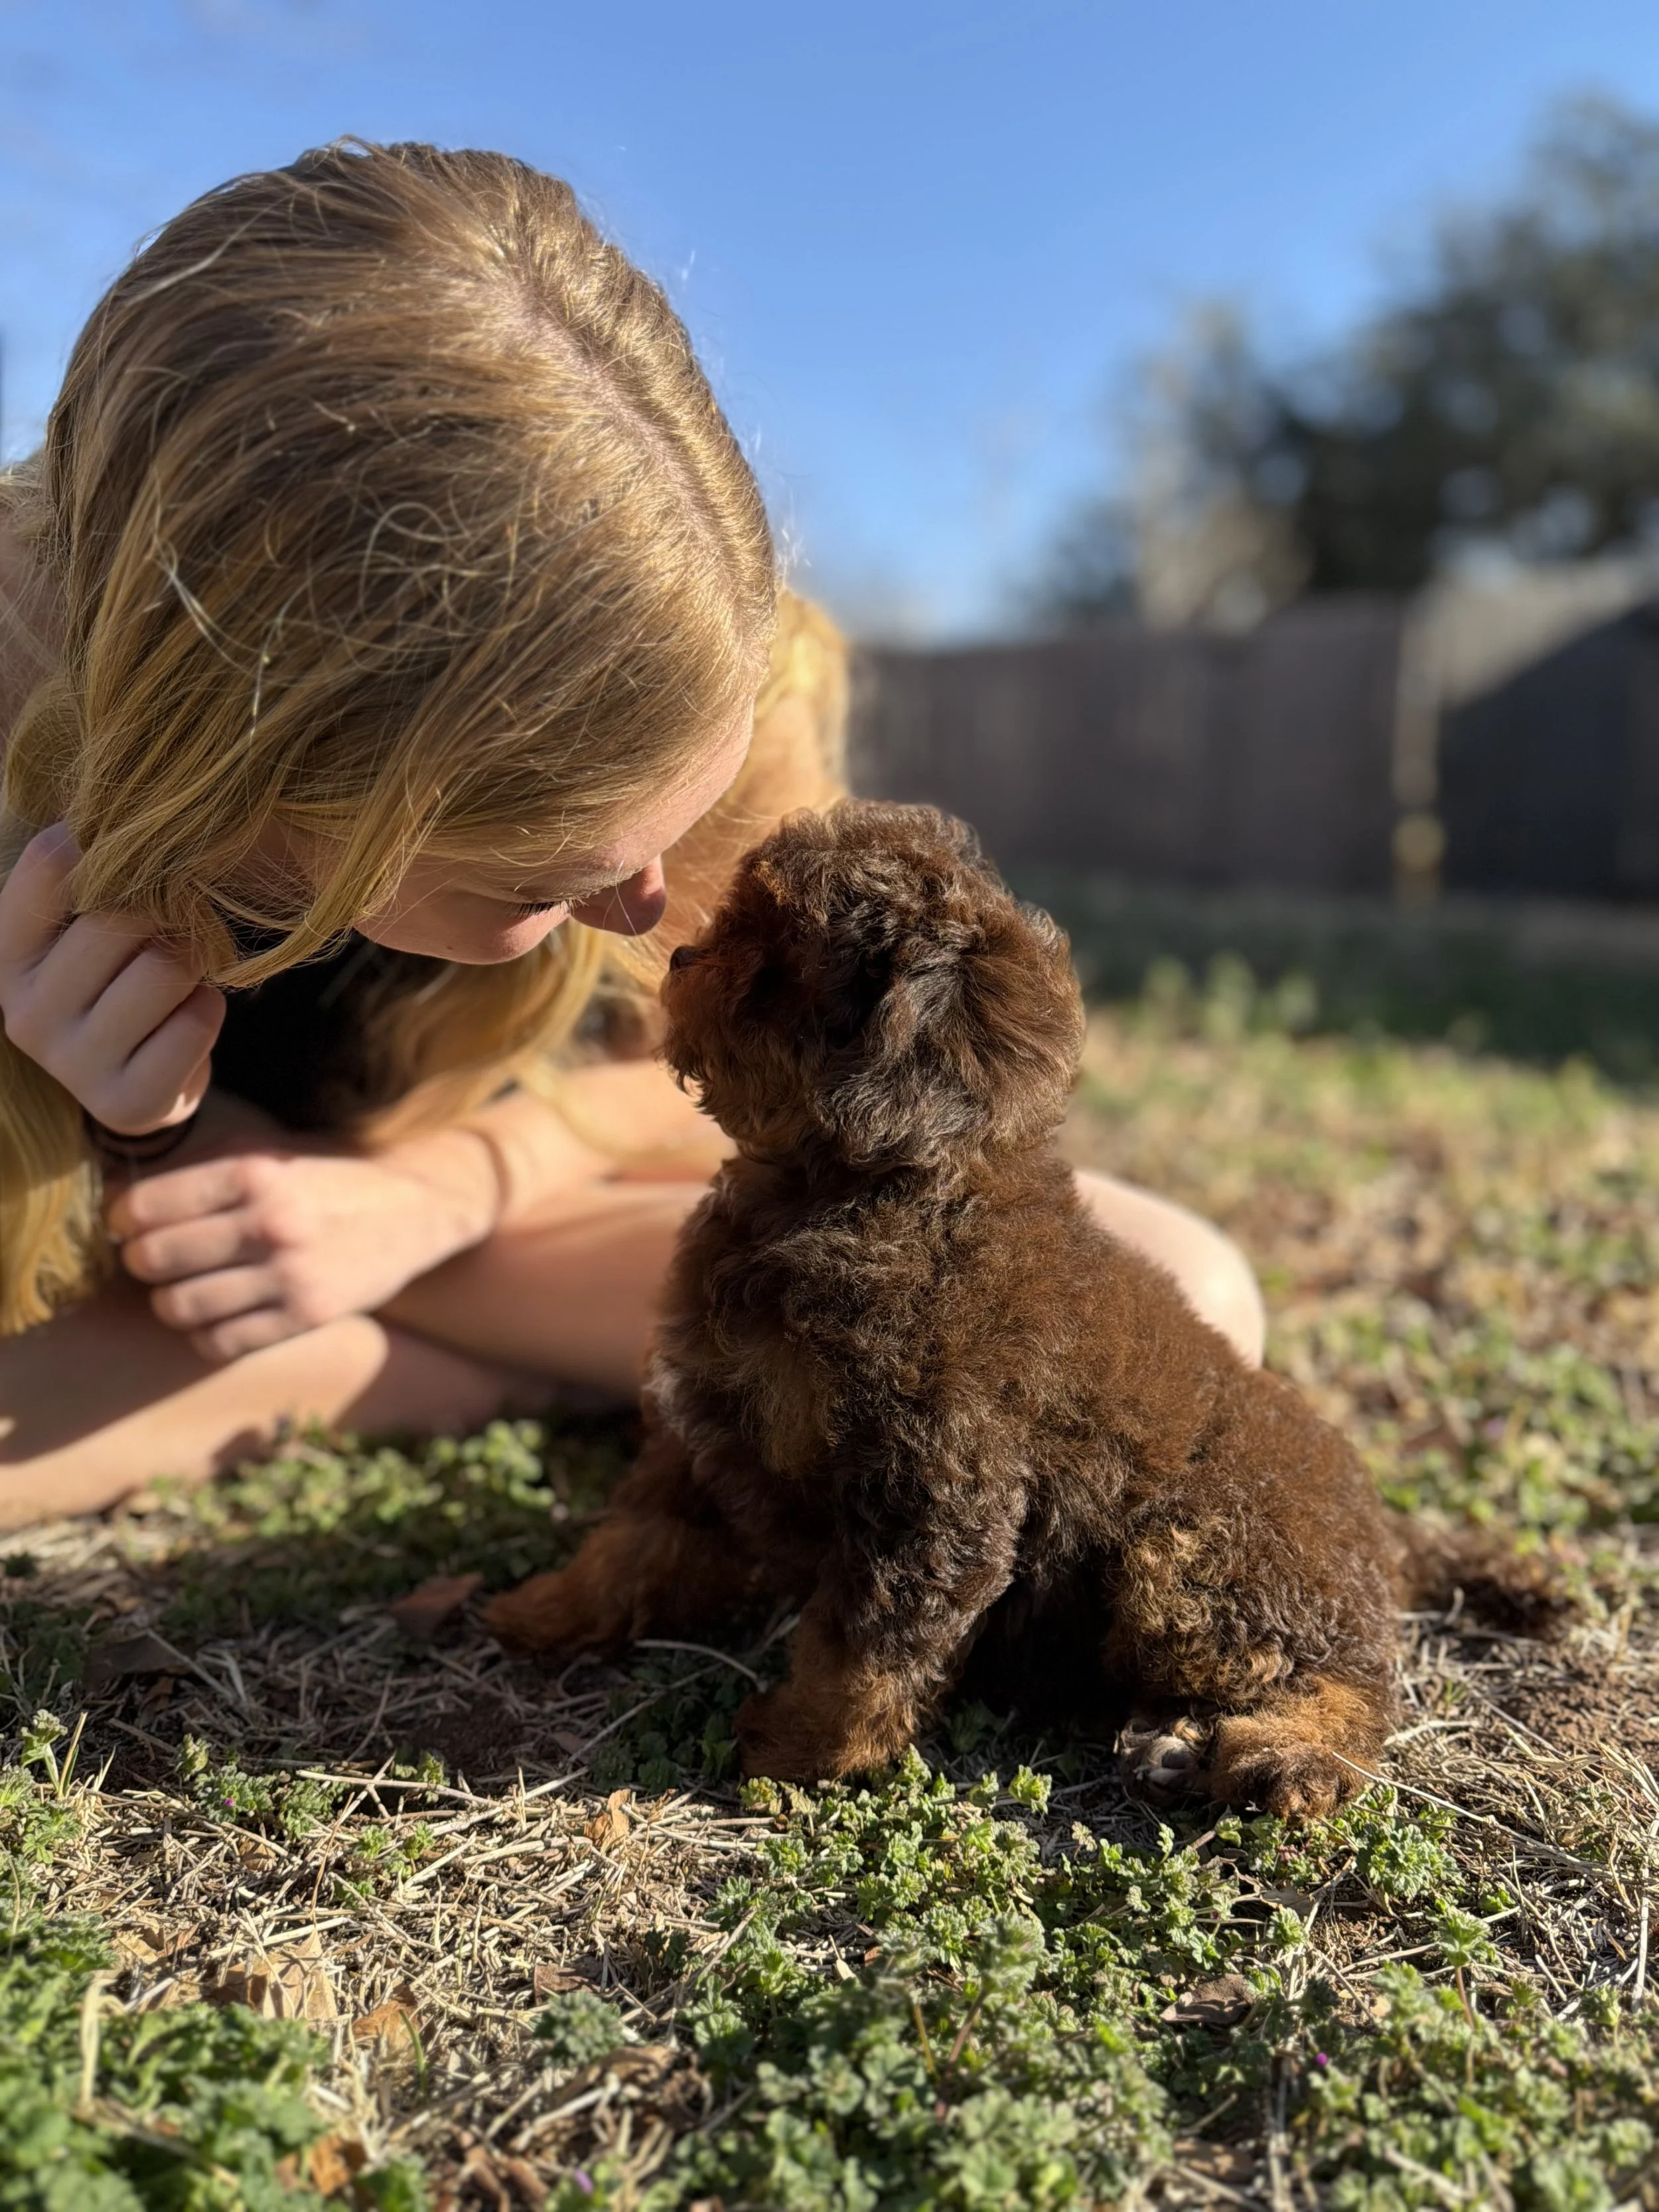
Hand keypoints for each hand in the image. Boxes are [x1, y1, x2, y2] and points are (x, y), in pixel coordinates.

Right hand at [0, 823, 222, 1131]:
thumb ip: (90, 875)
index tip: (121, 850)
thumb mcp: (87, 924)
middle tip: (167, 932)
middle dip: (164, 916)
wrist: (143, 1080)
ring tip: (176, 978)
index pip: (46, 866)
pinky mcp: (127, 1102)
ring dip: (191, 963)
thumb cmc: (119, 981)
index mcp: (7, 958)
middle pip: (120, 917)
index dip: (98, 847)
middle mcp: (24, 1013)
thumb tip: (97, 820)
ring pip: (165, 967)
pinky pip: (197, 1021)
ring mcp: (73, 1064)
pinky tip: (185, 1021)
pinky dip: (207, 1009)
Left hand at [107, 1125, 503, 1361]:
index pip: (147, 1206)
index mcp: (255, 1172)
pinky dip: (204, 1333)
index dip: (122, 1218)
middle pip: (154, 1258)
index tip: (127, 1222)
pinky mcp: (308, 1316)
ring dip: (169, 1300)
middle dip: (141, 1260)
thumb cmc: (330, 1177)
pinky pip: (220, 1342)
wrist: (418, 1207)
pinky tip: (216, 1314)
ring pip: (179, 1306)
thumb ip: (203, 1171)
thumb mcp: (272, 1153)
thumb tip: (122, 1200)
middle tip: (153, 1256)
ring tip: (184, 1287)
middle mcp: (270, 1223)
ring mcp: (291, 1275)